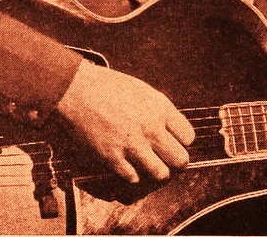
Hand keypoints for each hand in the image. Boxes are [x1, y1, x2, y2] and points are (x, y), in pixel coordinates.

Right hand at [55, 59, 194, 183]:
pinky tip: (126, 162)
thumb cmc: (108, 87)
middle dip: (175, 160)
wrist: (77, 90)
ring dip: (156, 171)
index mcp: (160, 108)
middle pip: (181, 160)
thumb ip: (160, 111)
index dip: (182, 141)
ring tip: (148, 163)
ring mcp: (132, 145)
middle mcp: (150, 128)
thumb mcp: (143, 90)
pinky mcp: (113, 158)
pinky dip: (132, 173)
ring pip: (161, 174)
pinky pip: (134, 179)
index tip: (174, 141)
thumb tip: (172, 130)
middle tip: (166, 158)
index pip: (188, 137)